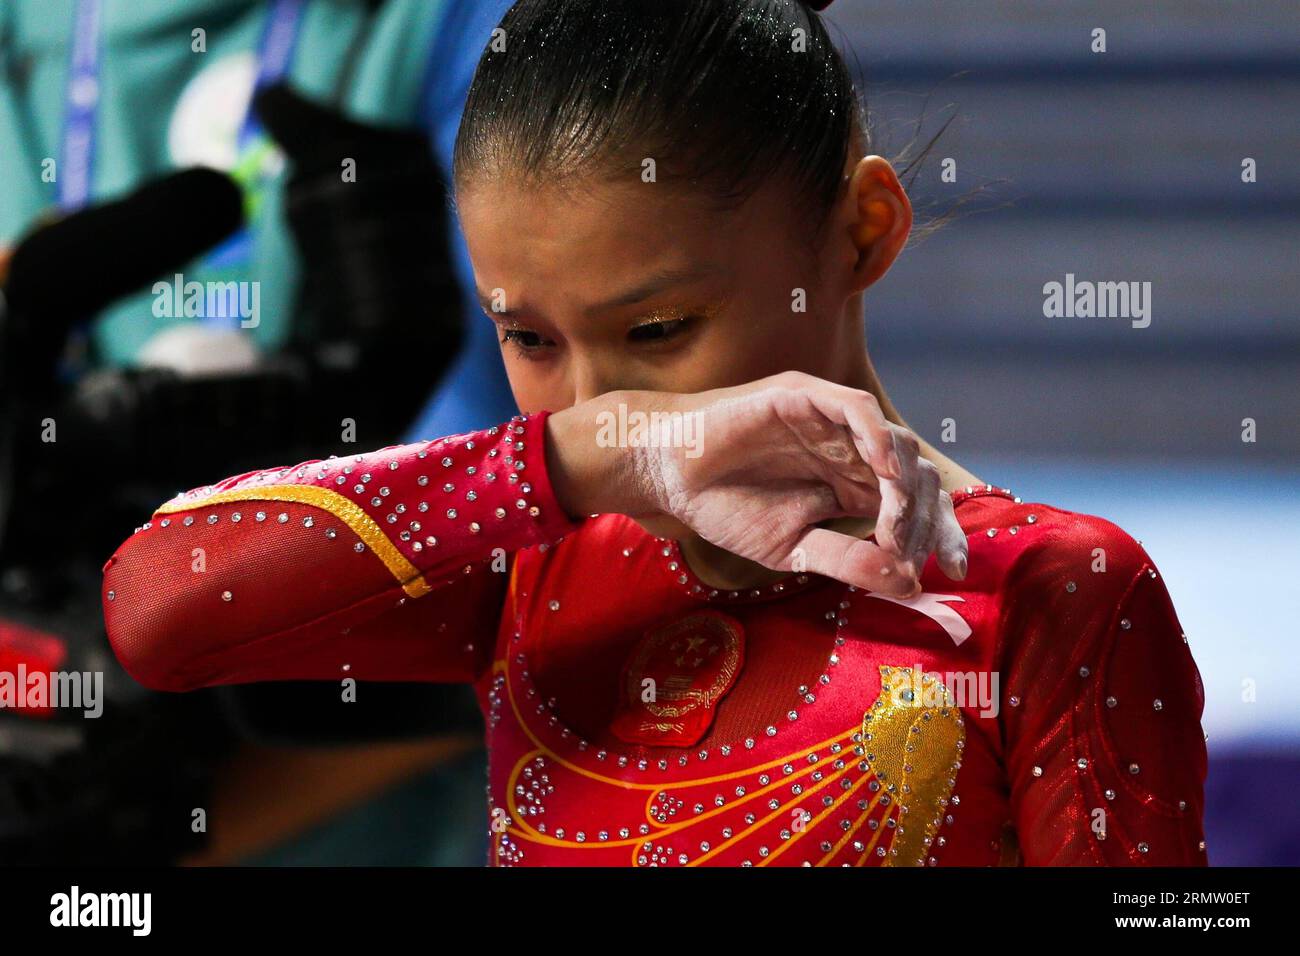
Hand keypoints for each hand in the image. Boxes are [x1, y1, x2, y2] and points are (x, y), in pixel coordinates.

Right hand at [548, 371, 967, 596]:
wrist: (667, 473)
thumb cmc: (724, 506)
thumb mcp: (793, 548)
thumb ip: (848, 561)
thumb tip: (908, 586)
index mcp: (852, 485)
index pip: (915, 504)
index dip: (941, 534)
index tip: (952, 573)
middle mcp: (851, 450)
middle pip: (917, 475)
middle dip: (927, 517)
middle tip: (911, 553)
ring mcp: (830, 421)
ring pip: (894, 443)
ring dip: (903, 485)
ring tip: (892, 523)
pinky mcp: (805, 397)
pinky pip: (856, 410)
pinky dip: (877, 435)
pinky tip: (884, 470)